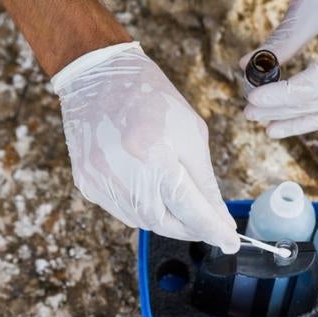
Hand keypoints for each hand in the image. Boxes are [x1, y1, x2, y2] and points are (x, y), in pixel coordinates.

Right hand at [53, 42, 239, 252]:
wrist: (99, 74)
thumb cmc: (151, 97)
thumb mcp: (191, 133)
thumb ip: (204, 181)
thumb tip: (219, 217)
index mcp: (155, 157)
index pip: (190, 209)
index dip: (213, 230)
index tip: (230, 242)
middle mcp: (124, 175)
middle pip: (166, 223)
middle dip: (191, 227)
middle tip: (209, 224)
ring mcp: (101, 182)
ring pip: (144, 221)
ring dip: (167, 219)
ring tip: (179, 201)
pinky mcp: (87, 183)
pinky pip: (122, 211)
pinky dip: (143, 209)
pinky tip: (150, 190)